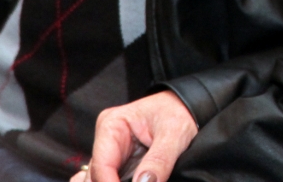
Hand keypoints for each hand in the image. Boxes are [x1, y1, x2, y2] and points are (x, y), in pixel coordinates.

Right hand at [71, 92, 197, 181]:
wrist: (186, 108)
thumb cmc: (178, 112)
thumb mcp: (174, 133)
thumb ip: (159, 160)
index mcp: (112, 125)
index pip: (102, 165)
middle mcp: (107, 140)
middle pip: (97, 176)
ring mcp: (113, 154)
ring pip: (101, 179)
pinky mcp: (122, 165)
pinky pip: (113, 180)